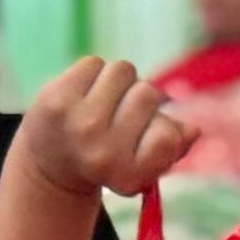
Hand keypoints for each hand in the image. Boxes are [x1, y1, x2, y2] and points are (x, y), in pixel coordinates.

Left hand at [17, 56, 192, 199]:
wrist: (47, 164)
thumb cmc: (107, 159)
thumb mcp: (144, 165)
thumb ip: (173, 148)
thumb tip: (193, 129)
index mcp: (128, 176)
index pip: (169, 135)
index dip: (162, 128)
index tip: (143, 140)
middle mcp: (102, 154)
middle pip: (149, 93)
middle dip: (140, 99)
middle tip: (119, 116)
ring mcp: (78, 124)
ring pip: (123, 71)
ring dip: (118, 82)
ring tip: (103, 102)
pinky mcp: (56, 98)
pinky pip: (94, 63)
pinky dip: (92, 73)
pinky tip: (82, 95)